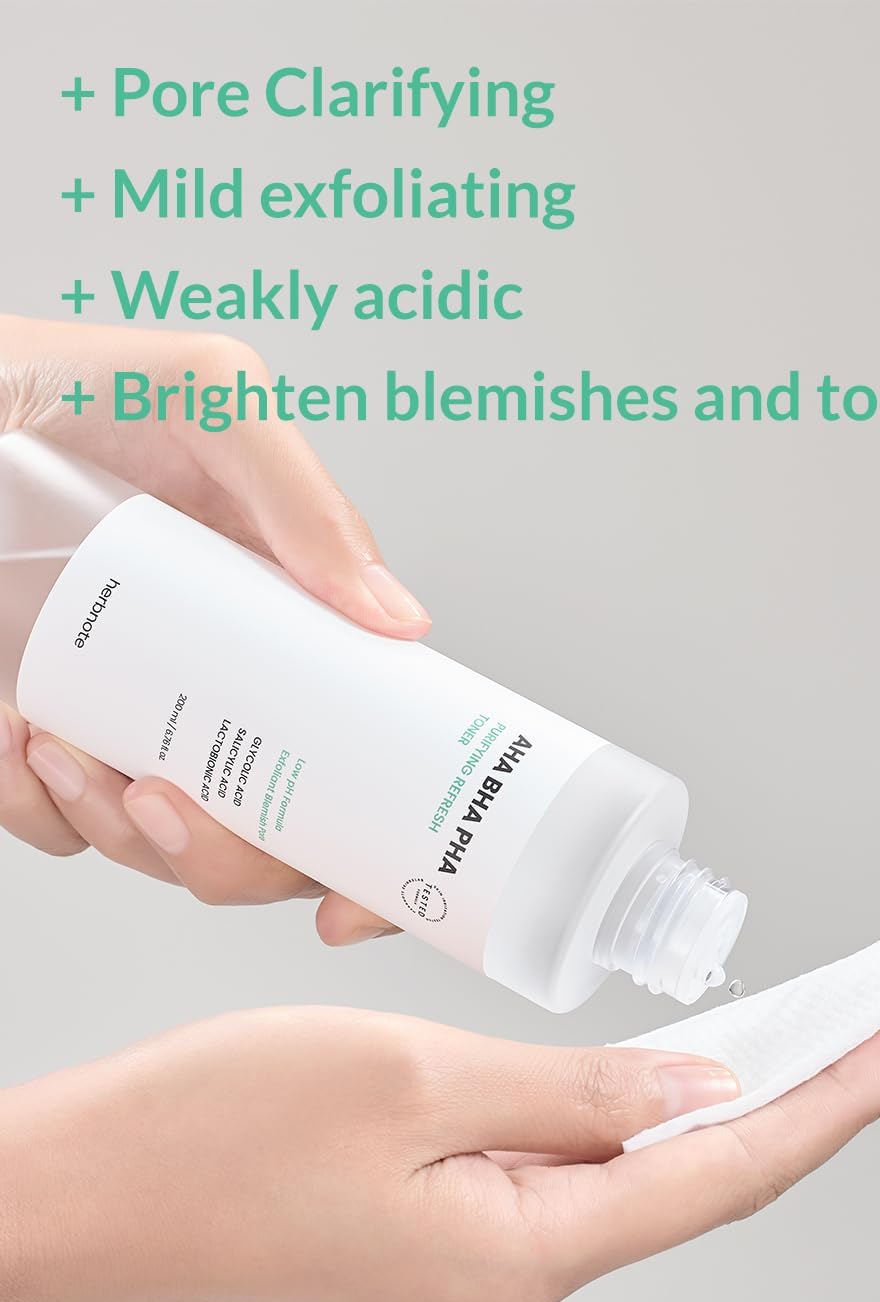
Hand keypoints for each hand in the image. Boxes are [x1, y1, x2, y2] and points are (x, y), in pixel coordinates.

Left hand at [0, 314, 413, 938]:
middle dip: (226, 858)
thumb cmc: (67, 384)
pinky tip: (16, 737)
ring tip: (65, 751)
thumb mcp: (210, 403)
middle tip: (164, 797)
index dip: (373, 853)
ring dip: (124, 834)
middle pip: (270, 835)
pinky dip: (36, 811)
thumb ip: (307, 500)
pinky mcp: (47, 730)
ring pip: (168, 845)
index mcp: (292, 627)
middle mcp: (225, 683)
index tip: (354, 901)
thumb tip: (403, 626)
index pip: (363, 760)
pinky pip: (56, 825)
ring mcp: (137, 712)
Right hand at [0, 976, 879, 1301]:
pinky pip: (586, 1158)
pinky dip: (655, 1106)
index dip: (848, 1091)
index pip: (737, 1167)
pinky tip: (694, 1073)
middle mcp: (523, 1268)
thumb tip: (701, 1098)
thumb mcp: (413, 1080)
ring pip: (656, 1166)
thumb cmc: (225, 1128)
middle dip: (830, 1088)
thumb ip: (571, 1094)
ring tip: (838, 1032)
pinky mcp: (450, 1211)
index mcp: (528, 1250)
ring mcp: (486, 1244)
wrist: (95, 1184)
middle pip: (716, 1172)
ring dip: (750, 1095)